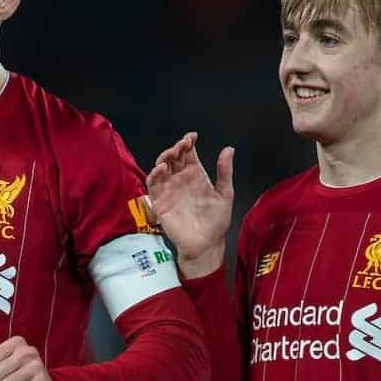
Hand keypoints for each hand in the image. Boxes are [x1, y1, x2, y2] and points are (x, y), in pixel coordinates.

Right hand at [145, 132, 234, 278]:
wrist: (206, 244)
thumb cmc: (216, 221)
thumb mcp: (225, 194)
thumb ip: (224, 172)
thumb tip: (228, 149)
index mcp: (196, 175)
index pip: (189, 154)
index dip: (188, 143)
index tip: (192, 137)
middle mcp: (180, 179)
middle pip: (174, 158)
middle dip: (176, 148)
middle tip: (183, 144)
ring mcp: (169, 189)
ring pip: (161, 167)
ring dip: (165, 157)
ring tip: (172, 153)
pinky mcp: (159, 201)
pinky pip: (152, 184)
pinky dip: (154, 174)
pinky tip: (162, 168)